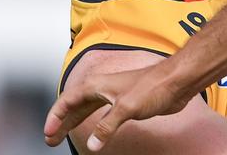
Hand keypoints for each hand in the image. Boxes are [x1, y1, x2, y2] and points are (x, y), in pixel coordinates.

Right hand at [44, 64, 191, 150]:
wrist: (178, 81)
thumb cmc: (155, 85)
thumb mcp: (126, 107)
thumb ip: (107, 126)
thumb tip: (93, 144)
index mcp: (96, 85)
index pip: (66, 101)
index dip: (55, 117)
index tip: (49, 132)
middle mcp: (102, 89)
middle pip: (73, 107)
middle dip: (60, 123)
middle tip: (51, 140)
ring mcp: (114, 96)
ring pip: (86, 110)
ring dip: (73, 123)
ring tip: (62, 137)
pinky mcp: (125, 104)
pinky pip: (101, 115)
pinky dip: (93, 125)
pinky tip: (93, 133)